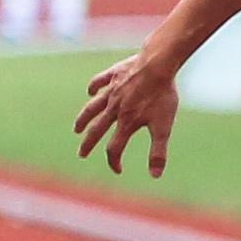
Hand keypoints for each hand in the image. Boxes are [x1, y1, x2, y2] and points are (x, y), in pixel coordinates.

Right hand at [73, 49, 181, 176]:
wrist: (157, 65)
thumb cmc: (162, 95)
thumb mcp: (164, 126)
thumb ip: (158, 152)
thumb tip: (155, 176)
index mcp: (126, 123)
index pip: (114, 149)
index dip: (114, 162)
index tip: (118, 170)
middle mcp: (114, 109)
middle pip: (96, 130)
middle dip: (88, 144)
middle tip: (82, 154)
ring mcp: (112, 92)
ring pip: (92, 108)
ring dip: (83, 119)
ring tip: (76, 129)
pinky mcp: (114, 75)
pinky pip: (98, 82)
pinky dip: (93, 88)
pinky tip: (91, 91)